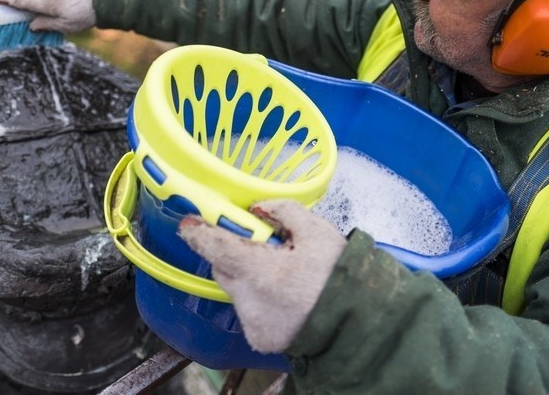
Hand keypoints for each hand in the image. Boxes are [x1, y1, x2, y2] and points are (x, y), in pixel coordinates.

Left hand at [179, 199, 346, 353]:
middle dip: (234, 254)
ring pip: (239, 290)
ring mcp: (252, 323)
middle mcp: (248, 300)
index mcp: (260, 270)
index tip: (189, 223)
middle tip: (260, 245)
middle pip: (225, 269)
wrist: (360, 324)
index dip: (200, 232)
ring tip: (286, 276)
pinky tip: (288, 298)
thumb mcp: (317, 231)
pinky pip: (251, 311)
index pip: (216, 247)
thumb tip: (259, 209)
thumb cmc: (341, 276)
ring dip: (253, 278)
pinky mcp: (259, 339)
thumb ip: (283, 212)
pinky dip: (263, 301)